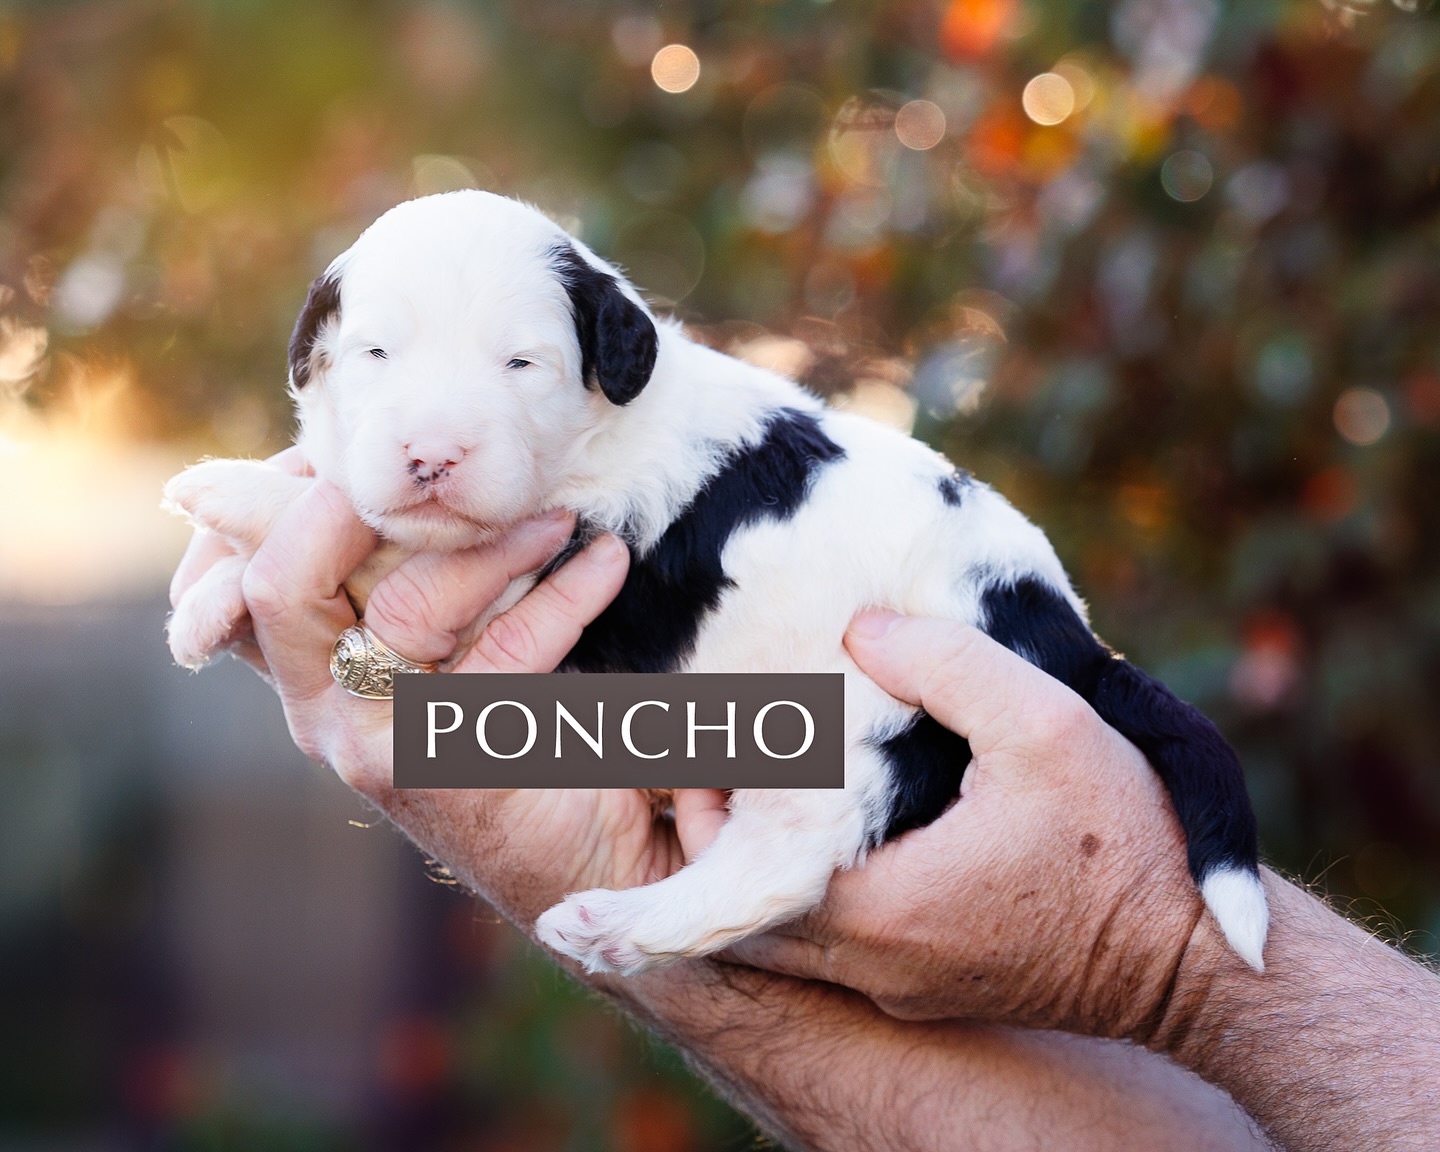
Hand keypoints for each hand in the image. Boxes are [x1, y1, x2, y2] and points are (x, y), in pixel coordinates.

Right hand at [225, 479, 727, 924]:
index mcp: (312, 678)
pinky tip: (605, 563)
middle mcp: (328, 713)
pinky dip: (566, 595)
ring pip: (408, 606)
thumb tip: (403, 476)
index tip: (359, 449)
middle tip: (437, 468)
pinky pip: (510, 653)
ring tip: (562, 515)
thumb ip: (400, 585)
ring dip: (493, 544)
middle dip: (348, 504)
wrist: (588, 864)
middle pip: (282, 585)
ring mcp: (383, 747)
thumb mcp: (443, 656)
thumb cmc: (513, 740)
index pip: (245, 577)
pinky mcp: (459, 768)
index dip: (284, 497)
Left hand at [725, 610, 1207, 1039]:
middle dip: (720, 843)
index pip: (742, 871)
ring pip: (787, 942)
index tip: (706, 748)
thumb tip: (862, 629)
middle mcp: (876, 965)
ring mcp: (903, 988)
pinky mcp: (931, 991)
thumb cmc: (1128, 846)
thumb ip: (947, 664)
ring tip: (767, 794)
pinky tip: (835, 836)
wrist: (1194, 963)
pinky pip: (837, 952)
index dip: (709, 807)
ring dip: (763, 875)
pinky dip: (810, 900)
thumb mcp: (1045, 727)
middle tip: (717, 767)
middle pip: (746, 918)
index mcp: (882, 909)